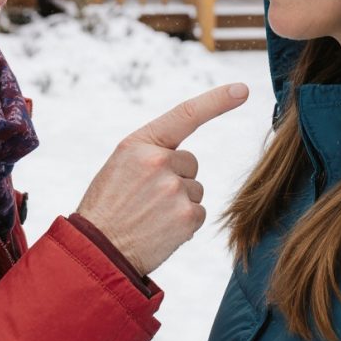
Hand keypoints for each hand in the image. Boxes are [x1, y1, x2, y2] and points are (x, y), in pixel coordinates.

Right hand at [76, 83, 248, 274]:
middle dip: (176, 179)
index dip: (217, 100)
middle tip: (145, 200)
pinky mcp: (187, 215)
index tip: (243, 90)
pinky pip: (198, 212)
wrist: (97, 251)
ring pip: (195, 189)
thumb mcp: (120, 166)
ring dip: (179, 203)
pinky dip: (183, 224)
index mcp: (139, 144)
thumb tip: (186, 160)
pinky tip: (159, 230)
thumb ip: (151, 154)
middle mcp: (158, 161)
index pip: (185, 114)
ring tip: (149, 216)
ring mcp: (174, 188)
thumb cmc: (108, 207)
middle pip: (190, 163)